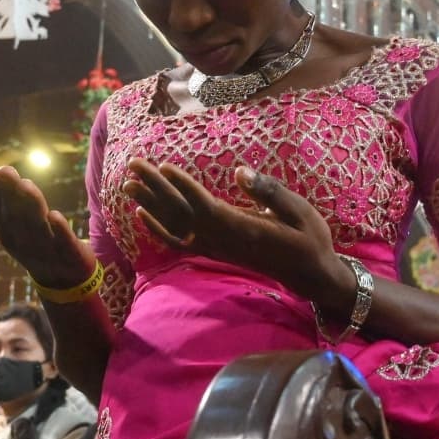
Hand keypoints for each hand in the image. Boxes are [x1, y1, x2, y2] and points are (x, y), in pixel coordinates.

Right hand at [0, 167, 95, 289]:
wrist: (62, 280)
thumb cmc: (32, 244)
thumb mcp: (9, 225)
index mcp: (8, 232)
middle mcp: (24, 240)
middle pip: (16, 215)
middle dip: (10, 193)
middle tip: (3, 170)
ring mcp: (46, 247)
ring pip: (37, 224)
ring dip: (32, 205)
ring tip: (26, 185)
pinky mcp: (69, 252)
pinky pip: (64, 241)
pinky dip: (59, 229)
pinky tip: (55, 214)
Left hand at [122, 161, 346, 303]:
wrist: (310, 274)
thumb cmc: (309, 238)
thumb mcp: (300, 212)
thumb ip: (270, 193)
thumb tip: (240, 171)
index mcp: (245, 229)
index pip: (206, 207)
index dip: (184, 188)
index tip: (163, 167)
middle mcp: (224, 241)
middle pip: (183, 213)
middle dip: (157, 187)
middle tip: (134, 164)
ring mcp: (217, 248)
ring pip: (177, 226)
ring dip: (151, 203)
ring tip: (128, 183)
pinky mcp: (215, 251)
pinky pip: (180, 242)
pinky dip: (159, 229)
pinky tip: (142, 214)